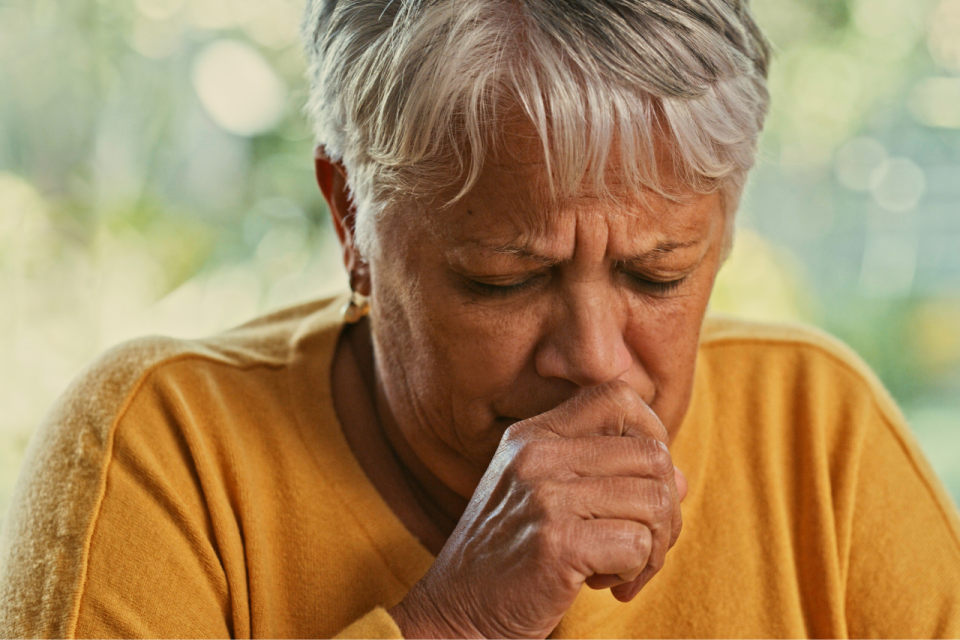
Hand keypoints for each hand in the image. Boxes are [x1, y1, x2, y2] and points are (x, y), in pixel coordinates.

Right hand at [390, 381, 687, 638]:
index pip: (617, 396)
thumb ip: (607, 477)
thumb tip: (678, 479)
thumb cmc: (509, 559)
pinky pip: (638, 544)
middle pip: (652, 455)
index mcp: (532, 434)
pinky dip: (635, 572)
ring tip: (621, 569)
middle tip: (639, 546)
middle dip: (665, 509)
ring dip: (654, 547)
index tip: (642, 482)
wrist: (455, 613)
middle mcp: (536, 454)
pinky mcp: (555, 542)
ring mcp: (544, 495)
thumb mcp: (546, 499)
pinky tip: (603, 585)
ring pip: (655, 500)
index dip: (651, 432)